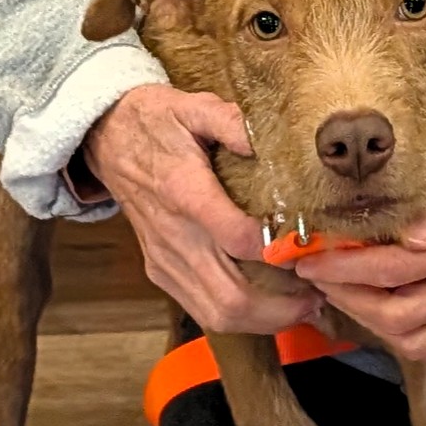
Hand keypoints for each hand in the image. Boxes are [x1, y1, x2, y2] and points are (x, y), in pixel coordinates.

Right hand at [87, 85, 322, 337]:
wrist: (108, 138)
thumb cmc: (156, 122)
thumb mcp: (193, 105)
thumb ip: (229, 121)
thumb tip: (264, 142)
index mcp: (184, 191)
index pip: (235, 238)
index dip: (277, 251)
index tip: (310, 247)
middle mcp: (173, 235)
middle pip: (230, 296)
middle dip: (280, 307)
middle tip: (318, 294)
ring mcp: (165, 258)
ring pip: (217, 313)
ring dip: (264, 320)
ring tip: (301, 305)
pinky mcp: (161, 270)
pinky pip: (202, 310)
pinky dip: (239, 316)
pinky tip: (269, 303)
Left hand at [289, 131, 425, 370]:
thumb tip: (407, 234)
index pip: (391, 271)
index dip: (344, 269)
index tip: (312, 261)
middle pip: (398, 317)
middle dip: (349, 301)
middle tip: (321, 280)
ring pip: (419, 342)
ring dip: (375, 325)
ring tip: (349, 298)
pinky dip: (413, 342)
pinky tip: (392, 320)